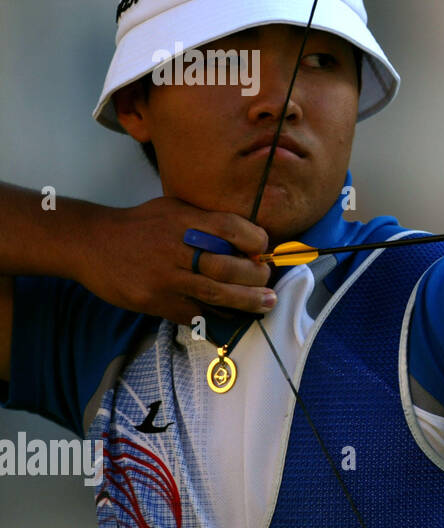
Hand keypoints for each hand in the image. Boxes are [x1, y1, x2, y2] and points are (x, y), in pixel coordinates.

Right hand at [76, 198, 273, 324]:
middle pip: (227, 266)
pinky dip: (216, 317)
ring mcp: (164, 277)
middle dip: (256, 277)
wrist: (90, 243)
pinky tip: (232, 317)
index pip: (231, 228)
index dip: (255, 240)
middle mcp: (175, 248)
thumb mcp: (173, 209)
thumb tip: (249, 240)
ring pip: (215, 293)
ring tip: (265, 303)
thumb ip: (207, 221)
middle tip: (268, 282)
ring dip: (247, 301)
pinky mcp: (153, 300)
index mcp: (184, 220)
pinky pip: (193, 313)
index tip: (264, 249)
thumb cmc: (140, 224)